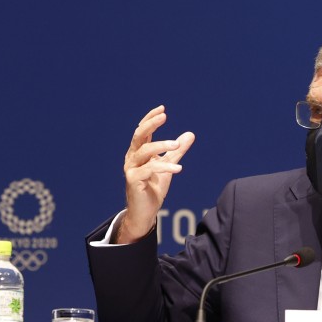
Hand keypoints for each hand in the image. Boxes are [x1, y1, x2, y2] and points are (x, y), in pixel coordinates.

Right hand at [116, 105, 195, 243]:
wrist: (145, 212)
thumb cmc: (154, 188)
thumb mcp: (168, 165)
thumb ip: (177, 151)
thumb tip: (190, 134)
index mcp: (138, 152)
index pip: (142, 131)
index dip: (150, 119)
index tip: (162, 109)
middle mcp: (132, 158)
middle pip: (138, 136)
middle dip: (150, 124)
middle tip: (164, 116)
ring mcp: (131, 169)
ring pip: (144, 151)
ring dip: (161, 145)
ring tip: (177, 145)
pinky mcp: (133, 180)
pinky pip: (149, 169)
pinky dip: (164, 167)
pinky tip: (178, 168)